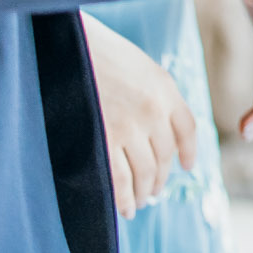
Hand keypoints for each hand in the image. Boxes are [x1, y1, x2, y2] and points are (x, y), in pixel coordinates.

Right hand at [82, 13, 197, 219]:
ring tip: (139, 203)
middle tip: (153, 192)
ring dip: (144, 193)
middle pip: (165, 157)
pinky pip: (120, 181)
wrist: (64, 44)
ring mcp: (128, 127)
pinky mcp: (102, 142)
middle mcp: (152, 109)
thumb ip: (153, 94)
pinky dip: (124, 199)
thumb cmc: (95, 52)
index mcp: (164, 87)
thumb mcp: (137, 65)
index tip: (187, 166)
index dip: (188, 152)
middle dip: (159, 179)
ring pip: (146, 173)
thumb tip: (158, 129)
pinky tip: (124, 208)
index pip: (186, 129)